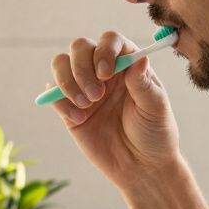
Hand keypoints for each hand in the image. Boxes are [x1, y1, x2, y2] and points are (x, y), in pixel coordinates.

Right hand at [47, 31, 181, 191]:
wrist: (140, 167)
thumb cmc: (154, 134)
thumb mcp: (156, 109)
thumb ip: (144, 84)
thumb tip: (140, 59)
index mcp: (127, 64)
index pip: (110, 41)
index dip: (104, 50)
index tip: (105, 72)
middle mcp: (103, 70)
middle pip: (80, 47)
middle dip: (82, 68)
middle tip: (96, 95)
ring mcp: (84, 87)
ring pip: (60, 64)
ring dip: (68, 82)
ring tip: (86, 106)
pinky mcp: (69, 107)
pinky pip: (53, 93)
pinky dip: (60, 102)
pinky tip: (79, 119)